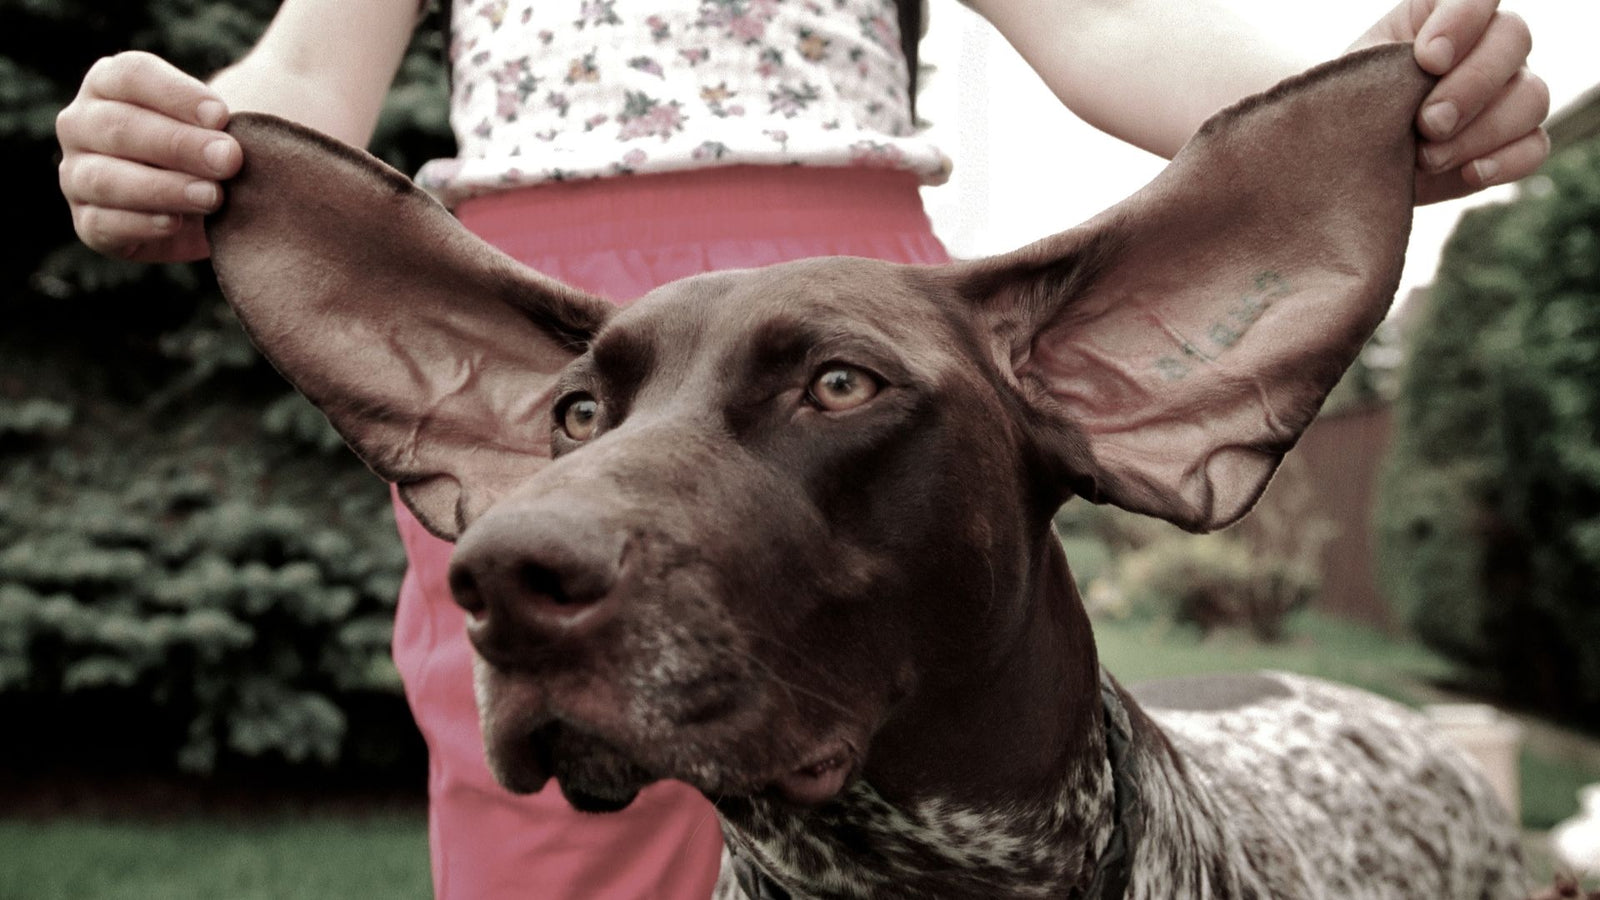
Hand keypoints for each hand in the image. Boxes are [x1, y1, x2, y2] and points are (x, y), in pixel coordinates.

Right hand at [56, 51, 242, 261]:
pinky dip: (139, 224)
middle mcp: (82, 125)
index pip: (131, 75)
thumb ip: (219, 125)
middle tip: (229, 160)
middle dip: (178, 145)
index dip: (177, 94)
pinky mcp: (88, 223)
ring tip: (212, 196)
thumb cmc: (213, 150)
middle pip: (119, 126)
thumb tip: (229, 145)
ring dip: (163, 188)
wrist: (210, 205)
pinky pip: (102, 225)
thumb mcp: (219, 127)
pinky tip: (174, 223)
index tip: (222, 115)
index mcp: (108, 84)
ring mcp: (76, 175)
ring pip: (106, 179)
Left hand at [1352, 0, 1550, 204]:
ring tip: (1427, 157)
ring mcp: (1512, 92)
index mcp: (1447, 15)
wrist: (1352, 164)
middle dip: (1470, 85)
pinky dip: (1505, 162)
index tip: (1428, 59)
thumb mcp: (1355, 76)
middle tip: (1427, 123)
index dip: (1463, 21)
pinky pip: (1535, 146)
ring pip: (1531, 96)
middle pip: (1514, 39)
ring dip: (1480, 132)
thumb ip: (1386, 61)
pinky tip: (1467, 173)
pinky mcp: (1517, 142)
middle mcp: (1490, 45)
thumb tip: (1424, 64)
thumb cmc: (1352, 108)